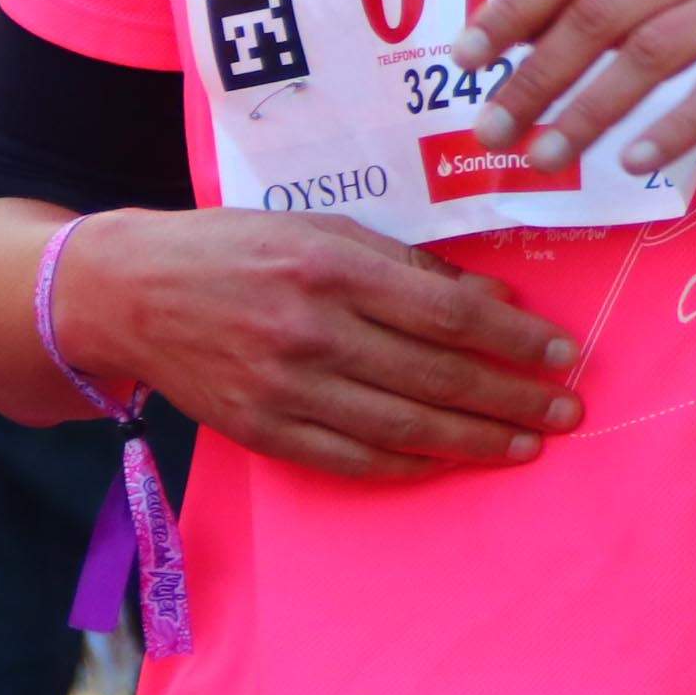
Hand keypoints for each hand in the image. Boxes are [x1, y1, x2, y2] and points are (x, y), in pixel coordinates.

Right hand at [58, 209, 580, 479]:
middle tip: (568, 410)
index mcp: (335, 270)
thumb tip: (494, 302)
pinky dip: (406, 465)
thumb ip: (411, 267)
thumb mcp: (326, 229)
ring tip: (528, 443)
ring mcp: (283, 388)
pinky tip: (448, 463)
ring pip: (402, 426)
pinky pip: (349, 458)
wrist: (127, 292)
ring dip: (475, 441)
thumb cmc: (240, 249)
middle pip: (436, 376)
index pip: (450, 315)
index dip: (516, 340)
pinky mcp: (259, 429)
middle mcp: (311, 332)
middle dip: (513, 398)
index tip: (563, 353)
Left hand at [452, 0, 695, 176]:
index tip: (461, 60)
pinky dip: (672, 127)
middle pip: (595, 15)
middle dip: (532, 77)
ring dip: (586, 111)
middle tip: (492, 130)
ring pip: (647, 54)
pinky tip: (638, 161)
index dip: (507, 9)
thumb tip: (533, 37)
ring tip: (548, 159)